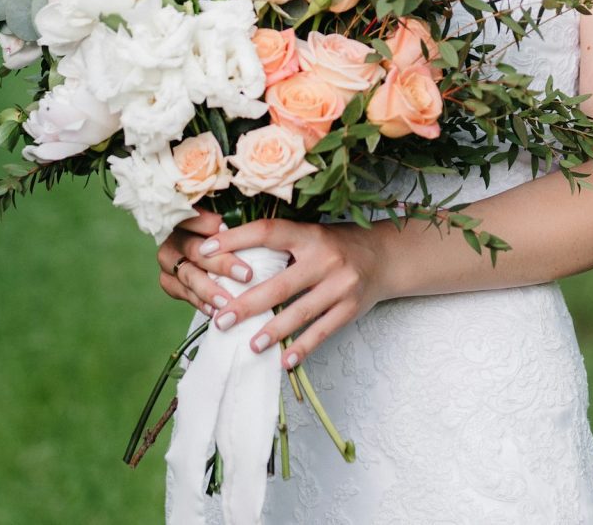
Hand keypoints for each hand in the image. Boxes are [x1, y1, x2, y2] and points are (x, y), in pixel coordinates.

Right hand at [156, 206, 261, 315]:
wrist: (209, 259)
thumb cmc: (228, 238)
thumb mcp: (230, 228)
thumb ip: (231, 227)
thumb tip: (240, 228)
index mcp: (187, 217)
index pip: (195, 218)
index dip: (211, 225)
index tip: (230, 232)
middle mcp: (173, 237)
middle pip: (194, 250)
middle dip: (221, 263)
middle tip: (246, 275)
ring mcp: (168, 261)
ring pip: (187, 275)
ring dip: (209, 289)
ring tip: (228, 302)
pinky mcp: (168, 281)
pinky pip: (184, 293)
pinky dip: (200, 303)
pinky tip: (216, 311)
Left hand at [200, 217, 385, 369]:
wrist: (386, 257)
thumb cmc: (337, 245)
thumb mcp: (311, 234)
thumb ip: (280, 244)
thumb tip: (230, 255)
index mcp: (309, 235)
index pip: (267, 232)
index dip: (235, 240)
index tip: (205, 251)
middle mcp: (326, 259)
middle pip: (280, 284)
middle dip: (247, 304)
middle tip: (221, 319)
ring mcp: (341, 285)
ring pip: (301, 312)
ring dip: (273, 331)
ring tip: (250, 345)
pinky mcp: (351, 309)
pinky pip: (323, 331)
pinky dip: (303, 347)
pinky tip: (285, 361)